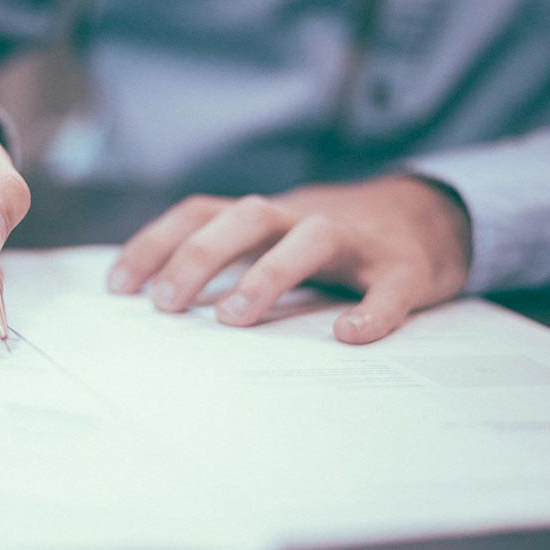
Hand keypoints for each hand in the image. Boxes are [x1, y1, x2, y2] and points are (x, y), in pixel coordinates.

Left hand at [107, 176, 470, 342]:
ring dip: (268, 274)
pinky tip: (349, 336)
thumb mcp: (276, 238)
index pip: (201, 213)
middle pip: (247, 216)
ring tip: (233, 319)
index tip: (118, 287)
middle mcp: (304, 217)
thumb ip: (230, 260)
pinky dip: (371, 310)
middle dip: (200, 256)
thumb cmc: (334, 241)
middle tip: (166, 305)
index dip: (156, 243)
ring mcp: (357, 240)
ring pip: (311, 238)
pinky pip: (389, 286)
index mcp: (267, 216)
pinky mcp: (406, 267)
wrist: (432, 215)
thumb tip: (159, 305)